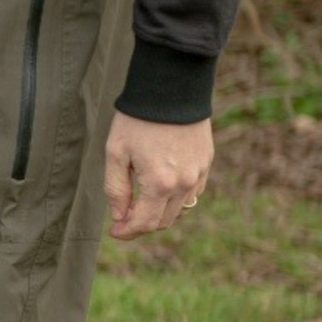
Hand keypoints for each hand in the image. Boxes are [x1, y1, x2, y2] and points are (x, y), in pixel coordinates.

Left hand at [103, 112, 213, 240]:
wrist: (170, 88)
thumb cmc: (138, 119)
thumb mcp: (116, 153)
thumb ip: (116, 189)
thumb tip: (119, 216)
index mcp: (160, 183)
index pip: (145, 223)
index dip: (127, 232)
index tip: (115, 232)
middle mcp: (185, 184)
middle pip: (163, 221)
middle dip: (142, 224)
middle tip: (123, 218)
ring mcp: (199, 174)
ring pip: (180, 210)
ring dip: (159, 212)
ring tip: (140, 203)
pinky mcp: (206, 163)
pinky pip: (193, 193)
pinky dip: (176, 199)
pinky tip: (160, 189)